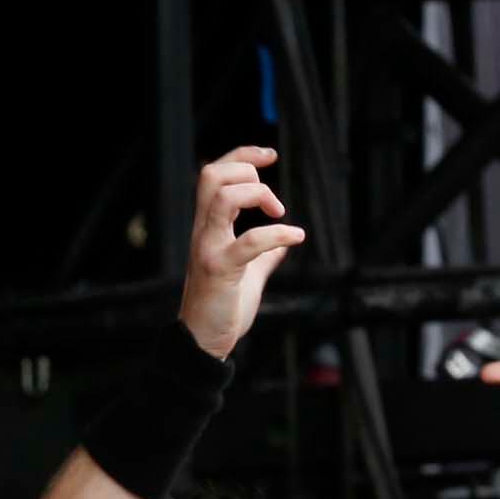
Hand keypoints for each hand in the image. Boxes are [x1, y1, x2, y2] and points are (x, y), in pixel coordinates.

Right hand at [178, 147, 304, 360]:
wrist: (204, 343)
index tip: (270, 155)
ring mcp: (208, 248)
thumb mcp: (248, 276)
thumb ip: (263, 257)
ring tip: (279, 213)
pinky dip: (277, 234)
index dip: (242, 155)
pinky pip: (248, 242)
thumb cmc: (223, 309)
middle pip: (212, 174)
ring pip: (222, 196)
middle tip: (273, 201)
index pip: (216, 174)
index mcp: (208, 228)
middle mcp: (203, 231)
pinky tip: (296, 237)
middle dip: (246, 170)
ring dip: (256, 194)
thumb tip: (282, 245)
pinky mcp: (220, 271)